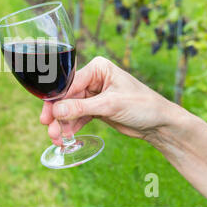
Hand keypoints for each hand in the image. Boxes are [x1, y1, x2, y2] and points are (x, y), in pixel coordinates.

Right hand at [40, 56, 175, 145]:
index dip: (56, 100)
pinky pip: (78, 117)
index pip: (70, 83)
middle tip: (49, 129)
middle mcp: (94, 79)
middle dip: (58, 114)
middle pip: (67, 97)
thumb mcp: (110, 105)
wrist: (160, 123)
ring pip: (71, 109)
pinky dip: (72, 127)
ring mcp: (94, 94)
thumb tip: (56, 110)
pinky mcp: (96, 108)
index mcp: (98, 68)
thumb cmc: (142, 105)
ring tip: (57, 138)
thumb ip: (81, 108)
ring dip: (63, 123)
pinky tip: (66, 137)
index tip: (47, 115)